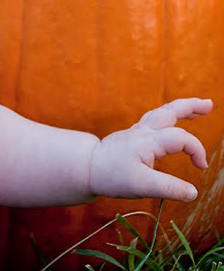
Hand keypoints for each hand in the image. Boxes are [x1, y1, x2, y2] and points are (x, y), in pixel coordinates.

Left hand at [88, 98, 212, 201]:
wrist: (87, 166)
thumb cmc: (112, 175)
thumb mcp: (142, 186)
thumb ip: (168, 187)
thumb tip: (193, 192)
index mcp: (149, 141)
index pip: (181, 138)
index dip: (197, 150)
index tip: (201, 168)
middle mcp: (144, 131)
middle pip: (170, 111)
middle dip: (190, 106)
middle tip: (209, 104)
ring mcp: (138, 131)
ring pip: (162, 113)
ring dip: (180, 109)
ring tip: (196, 109)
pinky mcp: (133, 136)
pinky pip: (154, 120)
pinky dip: (168, 117)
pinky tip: (171, 122)